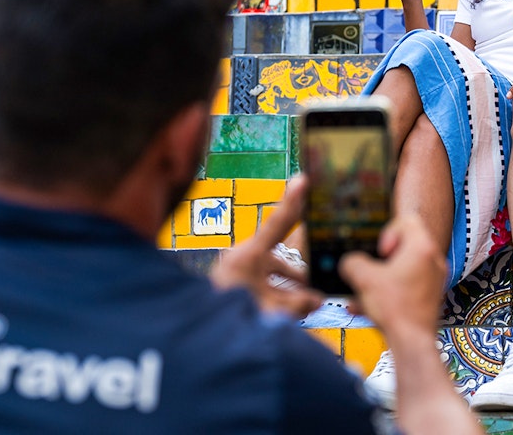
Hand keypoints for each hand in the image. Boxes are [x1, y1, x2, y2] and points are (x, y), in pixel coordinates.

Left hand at [210, 175, 323, 317]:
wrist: (194, 334)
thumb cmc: (229, 316)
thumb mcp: (268, 310)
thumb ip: (297, 304)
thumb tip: (317, 300)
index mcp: (250, 255)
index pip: (278, 223)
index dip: (293, 201)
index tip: (302, 179)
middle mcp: (242, 257)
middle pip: (279, 260)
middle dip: (298, 277)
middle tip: (315, 292)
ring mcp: (234, 270)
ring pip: (269, 275)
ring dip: (286, 291)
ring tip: (302, 310)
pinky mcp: (230, 284)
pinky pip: (259, 285)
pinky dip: (272, 296)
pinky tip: (283, 315)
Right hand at [339, 217, 444, 336]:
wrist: (412, 344)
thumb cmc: (395, 310)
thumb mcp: (364, 279)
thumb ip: (353, 263)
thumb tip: (350, 262)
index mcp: (422, 247)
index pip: (408, 220)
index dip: (388, 230)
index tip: (380, 251)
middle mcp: (433, 260)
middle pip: (404, 245)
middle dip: (381, 258)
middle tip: (371, 270)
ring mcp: (434, 280)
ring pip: (403, 269)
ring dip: (382, 277)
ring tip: (363, 291)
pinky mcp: (430, 298)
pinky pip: (406, 287)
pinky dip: (388, 293)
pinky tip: (366, 307)